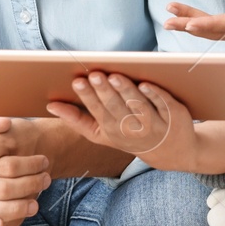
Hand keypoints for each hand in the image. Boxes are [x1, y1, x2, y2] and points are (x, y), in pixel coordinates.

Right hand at [47, 72, 198, 171]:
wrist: (170, 150)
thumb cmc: (129, 136)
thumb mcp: (101, 134)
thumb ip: (76, 120)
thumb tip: (51, 106)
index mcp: (112, 131)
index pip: (97, 113)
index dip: (87, 97)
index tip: (77, 81)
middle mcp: (132, 130)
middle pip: (116, 108)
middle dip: (104, 92)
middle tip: (93, 74)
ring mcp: (154, 124)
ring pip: (137, 106)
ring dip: (126, 91)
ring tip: (114, 76)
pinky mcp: (173, 116)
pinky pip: (162, 104)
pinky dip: (154, 95)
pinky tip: (144, 83)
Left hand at [165, 0, 224, 57]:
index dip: (209, 25)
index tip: (190, 24)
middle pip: (217, 31)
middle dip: (191, 26)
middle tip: (168, 21)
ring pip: (214, 32)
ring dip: (191, 25)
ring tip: (169, 18)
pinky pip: (218, 30)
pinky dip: (200, 25)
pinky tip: (185, 20)